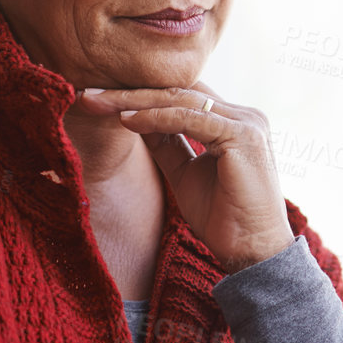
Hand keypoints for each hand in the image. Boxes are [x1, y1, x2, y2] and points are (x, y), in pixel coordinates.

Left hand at [75, 83, 294, 272]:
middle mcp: (244, 115)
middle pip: (179, 91)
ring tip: (99, 103)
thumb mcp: (184, 173)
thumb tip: (131, 117)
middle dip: (131, 92)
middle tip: (89, 94)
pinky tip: (127, 120)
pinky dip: (156, 118)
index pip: (182, 94)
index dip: (141, 93)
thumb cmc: (224, 219)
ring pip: (181, 99)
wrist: (253, 251)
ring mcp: (247, 122)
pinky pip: (190, 118)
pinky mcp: (243, 136)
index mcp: (234, 120)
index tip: (100, 99)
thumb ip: (165, 143)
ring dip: (136, 100)